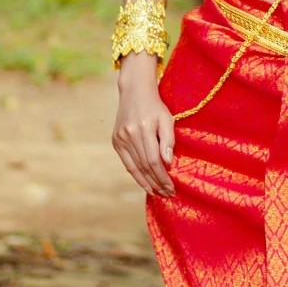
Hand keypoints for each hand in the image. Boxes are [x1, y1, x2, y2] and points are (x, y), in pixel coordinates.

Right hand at [112, 64, 175, 195]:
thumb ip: (168, 139)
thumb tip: (167, 162)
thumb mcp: (167, 118)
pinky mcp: (116, 140)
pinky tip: (145, 184)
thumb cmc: (155, 106)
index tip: (172, 188)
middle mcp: (130, 134)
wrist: (134, 92)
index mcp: (144, 128)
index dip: (162, 177)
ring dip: (147, 182)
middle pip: (144, 166)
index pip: (153, 160)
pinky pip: (127, 163)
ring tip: (158, 193)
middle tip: (168, 194)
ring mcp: (120, 138)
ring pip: (135, 167)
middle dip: (157, 183)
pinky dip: (136, 175)